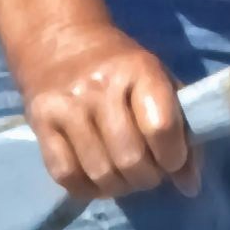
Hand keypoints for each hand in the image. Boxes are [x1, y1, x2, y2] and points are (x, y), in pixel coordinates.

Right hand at [11, 22, 201, 203]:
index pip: (160, 127)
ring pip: (100, 174)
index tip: (172, 160)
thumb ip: (183, 131)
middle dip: (147, 178)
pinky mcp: (40, 123)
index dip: (173, 156)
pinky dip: (87, 189)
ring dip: (119, 187)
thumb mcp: (160, 82)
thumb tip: (190, 186)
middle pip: (130, 159)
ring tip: (124, 176)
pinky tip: (97, 178)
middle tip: (147, 171)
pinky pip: (66, 176)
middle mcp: (100, 87)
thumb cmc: (122, 68)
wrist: (60, 39)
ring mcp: (66, 106)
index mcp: (139, 70)